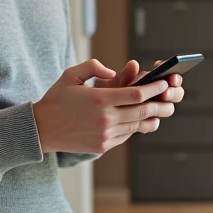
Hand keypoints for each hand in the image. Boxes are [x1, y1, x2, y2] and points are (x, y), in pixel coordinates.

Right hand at [33, 59, 173, 154]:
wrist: (42, 129)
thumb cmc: (57, 99)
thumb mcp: (71, 75)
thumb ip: (93, 67)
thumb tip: (114, 71)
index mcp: (99, 99)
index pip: (136, 95)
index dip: (153, 89)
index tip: (162, 83)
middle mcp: (105, 119)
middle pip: (142, 111)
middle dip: (159, 104)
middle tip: (170, 98)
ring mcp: (105, 135)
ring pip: (136, 125)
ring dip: (151, 118)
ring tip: (160, 111)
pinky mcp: (102, 146)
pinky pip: (126, 135)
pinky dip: (134, 127)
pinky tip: (139, 120)